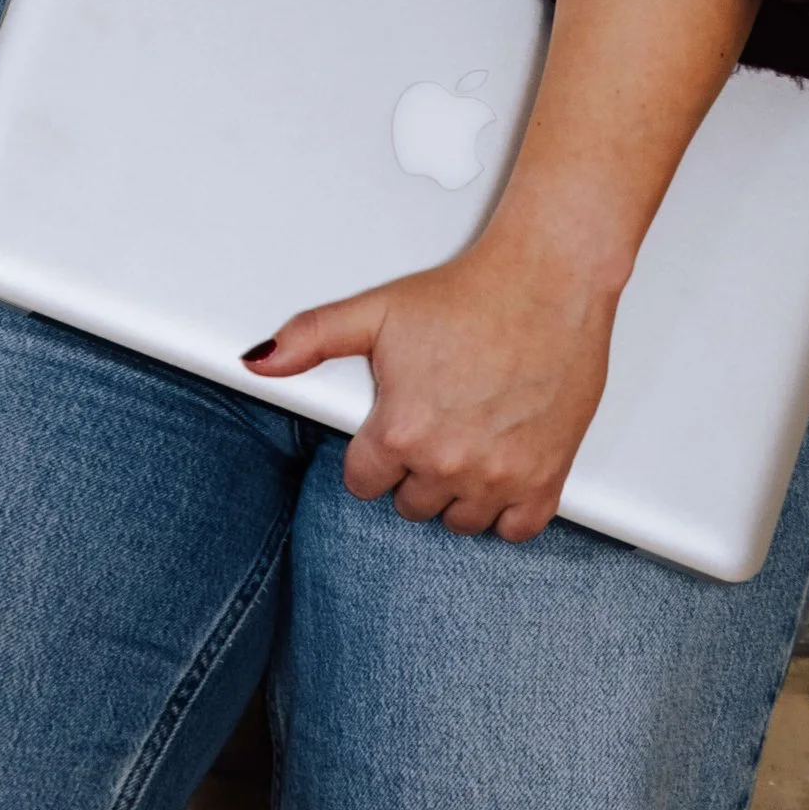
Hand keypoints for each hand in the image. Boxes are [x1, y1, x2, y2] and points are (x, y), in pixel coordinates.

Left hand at [245, 236, 615, 539]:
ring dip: (458, 491)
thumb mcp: (378, 309)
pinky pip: (516, 529)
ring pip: (460, 521)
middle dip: (415, 471)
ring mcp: (498, 475)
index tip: (391, 429)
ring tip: (466, 443)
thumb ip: (312, 338)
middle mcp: (447, 461)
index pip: (362, 483)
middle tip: (435, 424)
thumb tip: (259, 359)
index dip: (374, 453)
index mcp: (400, 431)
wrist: (548, 280)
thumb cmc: (471, 293)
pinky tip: (502, 471)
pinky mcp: (544, 477)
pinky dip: (508, 510)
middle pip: (410, 504)